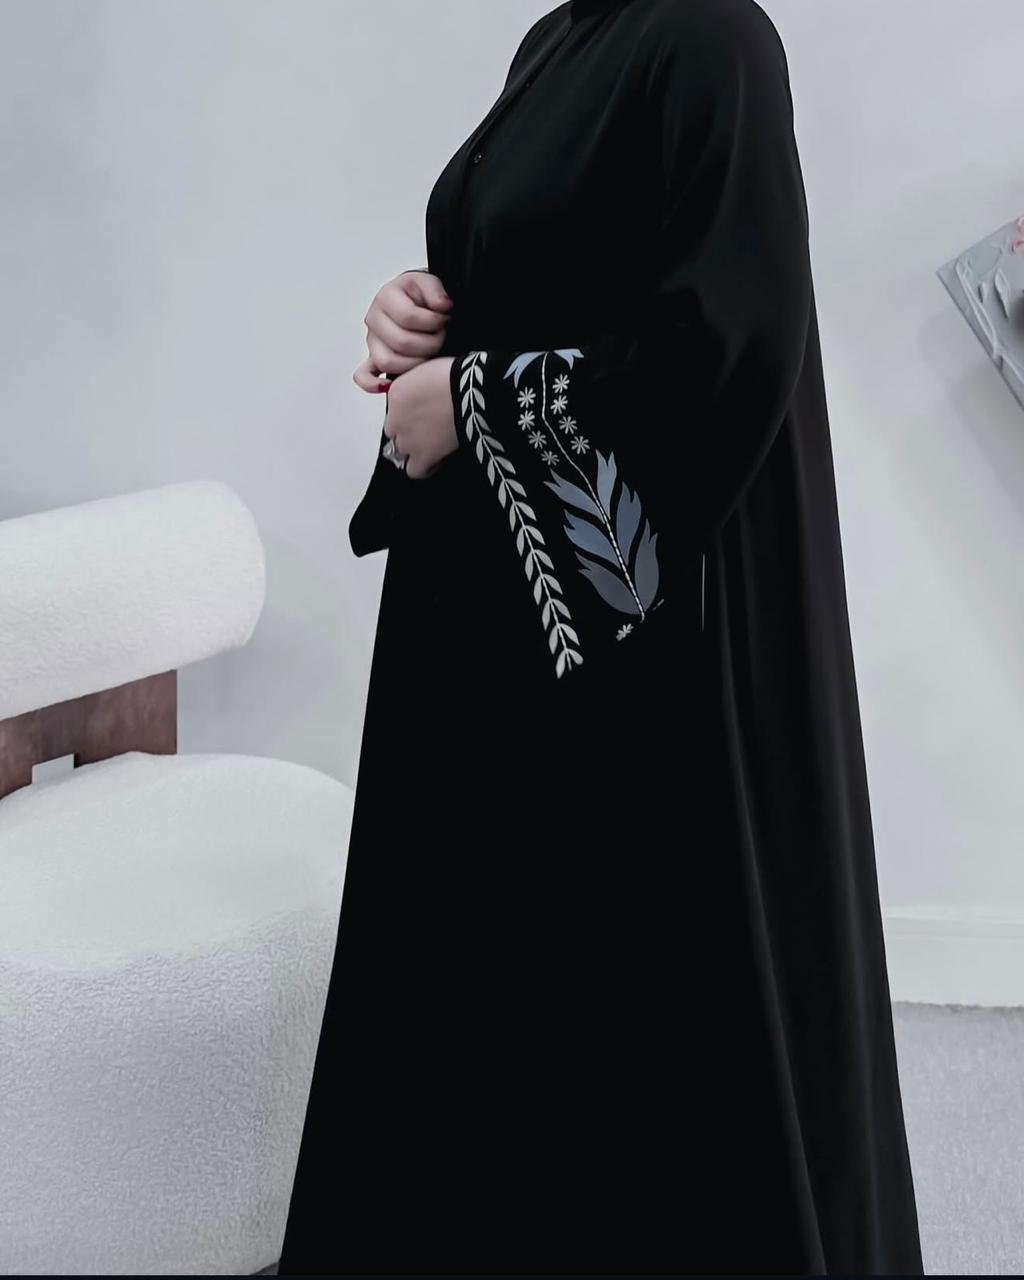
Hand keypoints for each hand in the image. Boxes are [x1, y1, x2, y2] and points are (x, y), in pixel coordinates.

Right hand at [354, 269, 452, 392]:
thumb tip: (442, 306)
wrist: (415, 301)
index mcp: (385, 298)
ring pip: (389, 362)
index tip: (446, 318)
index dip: (434, 321)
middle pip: (402, 342)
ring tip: (431, 352)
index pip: (409, 317)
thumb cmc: (422, 295)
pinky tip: (389, 386)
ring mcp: (373, 342)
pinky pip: (364, 375)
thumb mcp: (430, 282)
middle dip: (430, 343)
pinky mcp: (373, 359)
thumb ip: (435, 290)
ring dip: (416, 362)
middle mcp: (374, 320)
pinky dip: (372, 383)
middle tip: (443, 337)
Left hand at [384, 357, 457, 479]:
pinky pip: (414, 471)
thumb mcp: (427, 368)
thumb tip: (423, 392)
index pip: (393, 411)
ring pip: (402, 452)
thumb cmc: (458, 375)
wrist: (471, 390)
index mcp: (395, 394)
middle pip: (394, 432)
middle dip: (408, 431)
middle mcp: (396, 418)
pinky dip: (424, 467)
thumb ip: (416, 383)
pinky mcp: (424, 455)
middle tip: (428, 428)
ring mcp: (408, 439)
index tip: (423, 414)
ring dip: (415, 449)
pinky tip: (436, 460)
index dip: (408, 414)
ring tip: (434, 444)